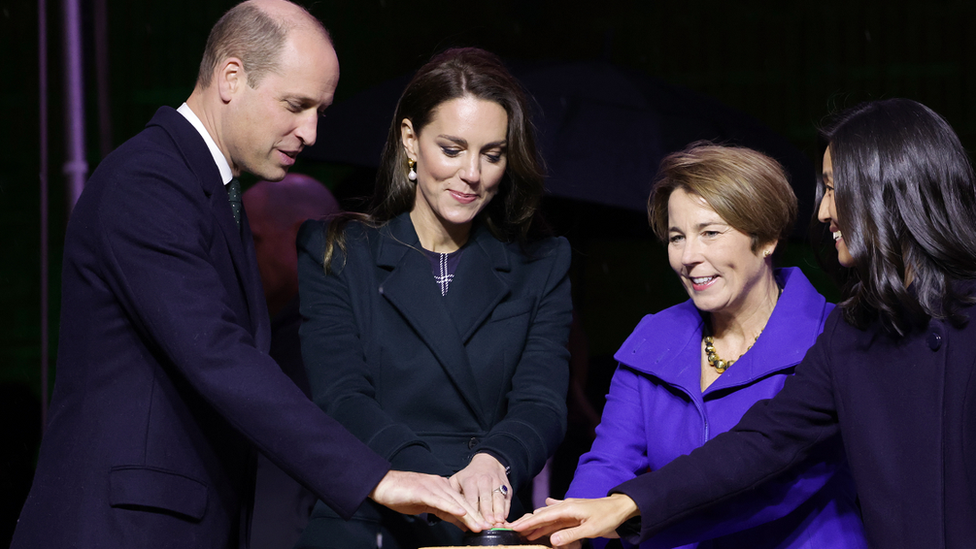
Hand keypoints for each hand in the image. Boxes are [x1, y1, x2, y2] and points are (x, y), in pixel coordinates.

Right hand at [370, 470, 489, 531]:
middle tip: (489, 527)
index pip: (462, 502)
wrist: (384, 484)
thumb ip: (445, 512)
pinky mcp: (423, 491)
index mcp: (442, 487)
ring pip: (455, 502)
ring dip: (469, 515)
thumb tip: (462, 522)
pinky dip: (452, 507)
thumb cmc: (403, 495)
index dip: (475, 514)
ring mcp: (433, 487)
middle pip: (462, 502)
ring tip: (479, 525)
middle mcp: (440, 485)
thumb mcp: (428, 505)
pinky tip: (461, 513)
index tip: (486, 525)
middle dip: (476, 516)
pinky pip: (440, 500)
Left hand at [449, 453, 510, 524]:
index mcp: (470, 481)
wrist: (488, 462)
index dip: (473, 511)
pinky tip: (505, 517)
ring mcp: (496, 483)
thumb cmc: (470, 475)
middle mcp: (484, 481)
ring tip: (498, 522)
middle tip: (488, 525)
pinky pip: (507, 498)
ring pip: (498, 498)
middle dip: (487, 513)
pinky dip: (506, 508)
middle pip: (486, 499)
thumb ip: (452, 493)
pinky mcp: (506, 487)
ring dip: (498, 511)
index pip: (471, 498)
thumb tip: (448, 510)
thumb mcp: (457, 479)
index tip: (473, 521)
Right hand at [509, 495, 638, 547]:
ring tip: (525, 531)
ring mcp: (570, 509)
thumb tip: (551, 540)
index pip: (543, 516)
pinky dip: (549, 516)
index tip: (514, 527)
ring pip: (549, 517)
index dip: (528, 523)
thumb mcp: (591, 529)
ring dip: (537, 524)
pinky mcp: (575, 513)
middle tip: (513, 530)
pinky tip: (544, 507)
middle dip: (527, 523)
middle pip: (542, 515)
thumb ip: (570, 535)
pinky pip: (558, 516)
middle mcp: (566, 507)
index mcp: (567, 509)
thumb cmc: (608, 517)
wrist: (621, 508)